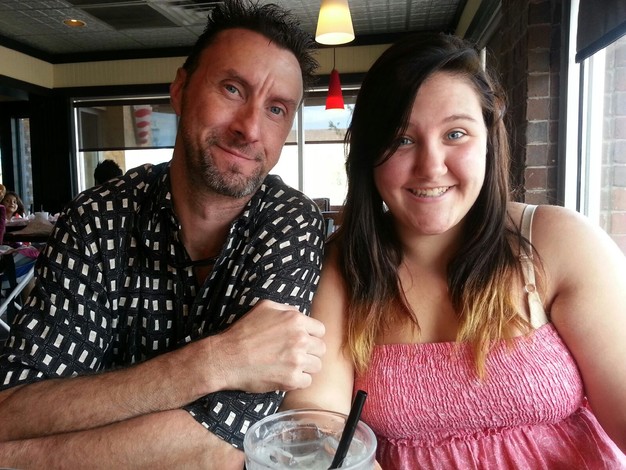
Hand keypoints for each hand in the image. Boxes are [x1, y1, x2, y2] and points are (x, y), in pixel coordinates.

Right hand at [211, 300, 325, 392]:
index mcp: (296, 320)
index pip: (320, 330)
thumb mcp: (264, 307)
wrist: (227, 357)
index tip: (303, 341)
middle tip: (296, 355)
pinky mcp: (291, 379)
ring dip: (306, 367)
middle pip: (321, 349)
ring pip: (317, 366)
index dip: (312, 335)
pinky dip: (298, 381)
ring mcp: (297, 360)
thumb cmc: (243, 331)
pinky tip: (286, 376)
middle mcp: (300, 339)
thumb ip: (287, 309)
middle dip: (310, 351)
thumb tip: (299, 313)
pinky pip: (307, 381)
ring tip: (290, 366)